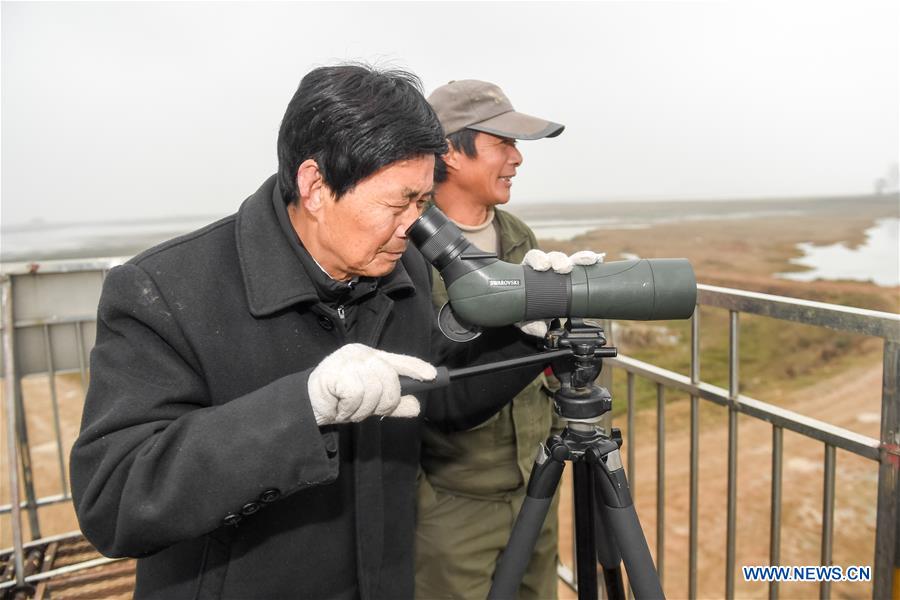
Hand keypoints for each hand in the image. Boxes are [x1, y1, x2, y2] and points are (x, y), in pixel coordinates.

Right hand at [307, 343, 436, 425]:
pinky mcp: (336, 371)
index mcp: (370, 357)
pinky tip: (340, 406)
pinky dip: (350, 408)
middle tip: (367, 410)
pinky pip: (357, 394)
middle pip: (390, 379)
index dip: (416, 367)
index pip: (398, 359)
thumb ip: (393, 405)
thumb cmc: (339, 400)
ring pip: (375, 389)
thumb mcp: (371, 403)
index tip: (432, 376)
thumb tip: (416, 407)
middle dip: (384, 402)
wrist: (308, 405)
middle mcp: (360, 354)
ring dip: (363, 409)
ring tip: (350, 408)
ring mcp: (348, 361)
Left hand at [517, 249, 604, 336]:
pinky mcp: (576, 274)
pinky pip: (585, 265)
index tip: (542, 266)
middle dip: (560, 260)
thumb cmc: (528, 311)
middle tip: (563, 268)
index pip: (534, 259)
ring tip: (586, 261)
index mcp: (532, 273)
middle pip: (554, 257)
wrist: (535, 315)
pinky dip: (592, 261)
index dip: (538, 259)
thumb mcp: (526, 319)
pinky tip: (599, 260)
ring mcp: (562, 270)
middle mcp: (548, 268)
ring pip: (571, 260)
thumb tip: (541, 330)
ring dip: (579, 259)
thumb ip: (530, 325)